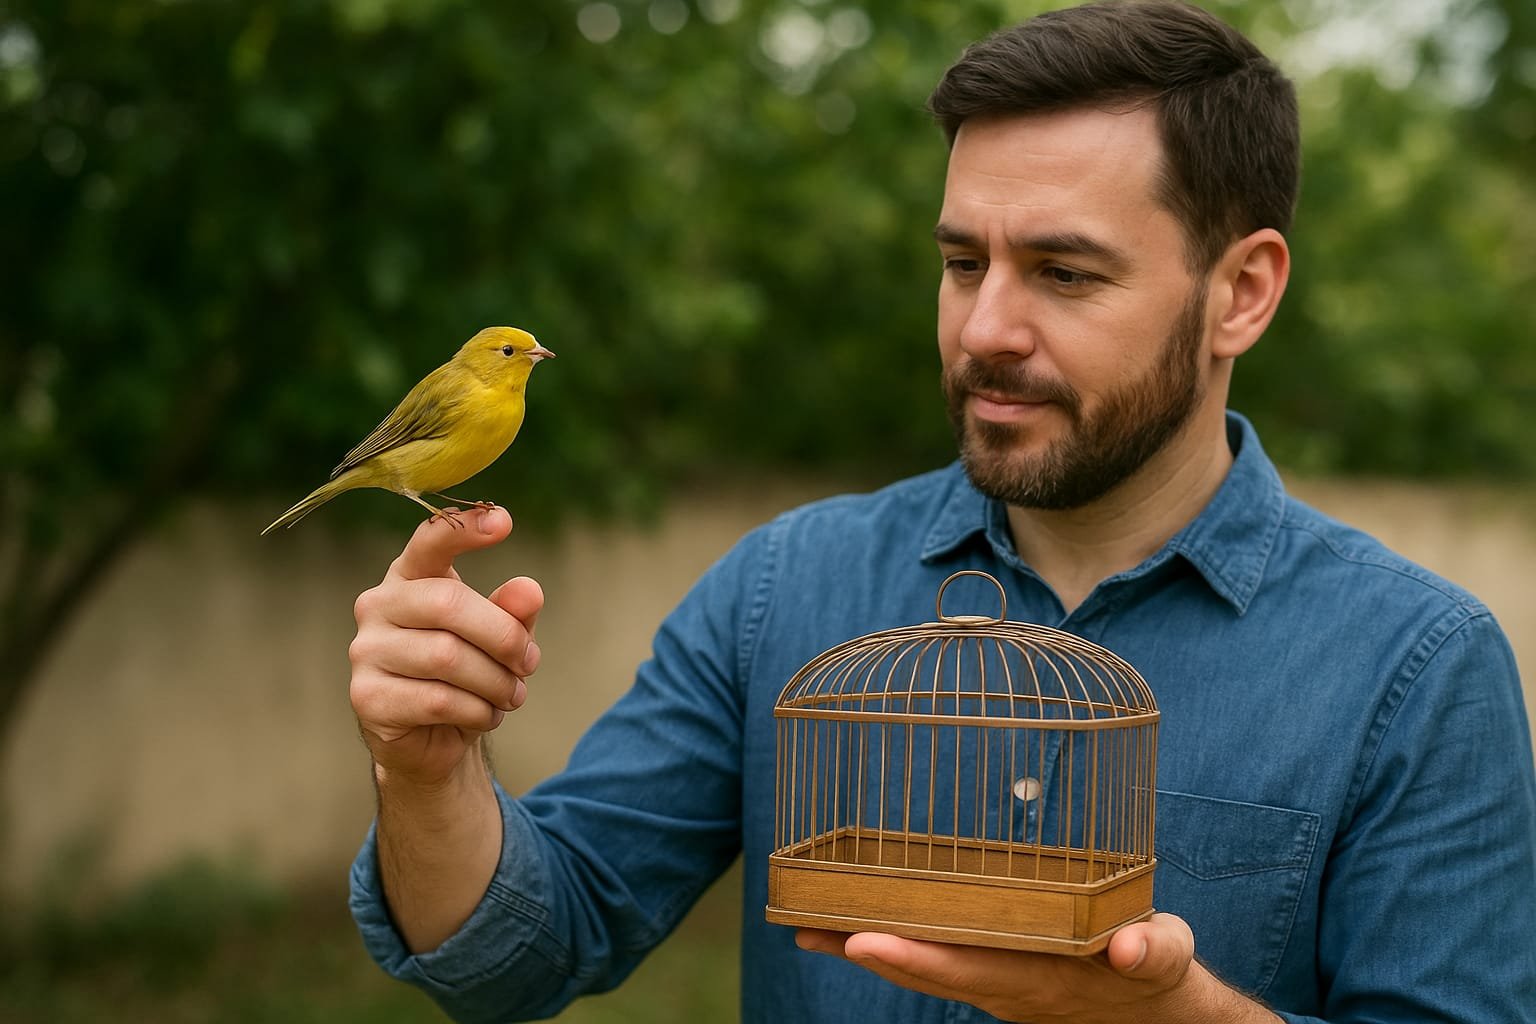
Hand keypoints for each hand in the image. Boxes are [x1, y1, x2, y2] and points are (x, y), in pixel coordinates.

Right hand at [349, 505, 543, 787]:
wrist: (432, 737)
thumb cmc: (467, 673)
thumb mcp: (498, 638)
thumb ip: (513, 611)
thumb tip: (529, 590)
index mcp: (410, 576)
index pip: (430, 541)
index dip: (463, 528)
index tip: (504, 521)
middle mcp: (378, 604)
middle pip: (449, 603)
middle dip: (504, 637)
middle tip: (529, 663)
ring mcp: (366, 650)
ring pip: (447, 657)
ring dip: (495, 682)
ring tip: (511, 695)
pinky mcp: (367, 696)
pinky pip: (438, 700)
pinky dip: (477, 711)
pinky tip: (484, 714)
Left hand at [796, 914, 1268, 1022]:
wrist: (1156, 1007)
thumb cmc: (1158, 973)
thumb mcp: (1167, 957)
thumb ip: (1153, 951)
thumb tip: (1131, 949)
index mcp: (1041, 979)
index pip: (967, 968)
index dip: (913, 957)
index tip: (861, 941)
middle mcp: (1006, 986)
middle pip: (925, 972)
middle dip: (866, 953)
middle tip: (806, 929)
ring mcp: (995, 981)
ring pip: (921, 968)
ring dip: (865, 950)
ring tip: (806, 927)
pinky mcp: (992, 971)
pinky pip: (934, 959)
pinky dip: (893, 944)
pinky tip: (852, 927)